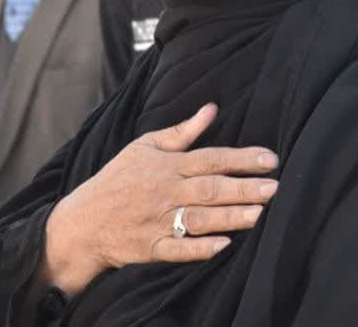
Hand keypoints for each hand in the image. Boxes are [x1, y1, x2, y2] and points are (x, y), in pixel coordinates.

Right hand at [37, 103, 278, 295]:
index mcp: (166, 166)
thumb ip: (182, 132)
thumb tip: (212, 108)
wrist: (83, 220)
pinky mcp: (151, 247)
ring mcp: (157, 221)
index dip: (241, 158)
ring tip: (259, 213)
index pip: (210, 159)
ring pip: (200, 218)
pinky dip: (200, 248)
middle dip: (244, 188)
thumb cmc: (117, 179)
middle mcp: (165, 192)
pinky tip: (224, 245)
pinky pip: (179, 249)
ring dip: (230, 216)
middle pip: (210, 189)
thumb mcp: (145, 146)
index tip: (270, 159)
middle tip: (274, 188)